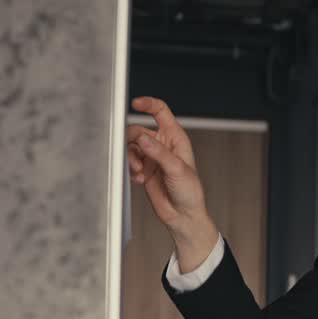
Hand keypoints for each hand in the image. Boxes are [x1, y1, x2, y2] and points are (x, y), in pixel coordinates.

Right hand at [126, 97, 217, 265]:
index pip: (161, 112)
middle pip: (138, 130)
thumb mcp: (177, 170)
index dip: (148, 104)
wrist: (183, 215)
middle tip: (135, 157)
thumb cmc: (190, 192)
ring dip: (131, 159)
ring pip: (130, 147)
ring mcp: (152, 157)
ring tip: (139, 172)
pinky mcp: (143, 169)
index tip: (135, 103)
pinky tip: (140, 180)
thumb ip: (159, 153)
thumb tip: (143, 139)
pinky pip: (128, 162)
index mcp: (176, 138)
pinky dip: (130, 170)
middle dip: (133, 142)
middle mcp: (162, 145)